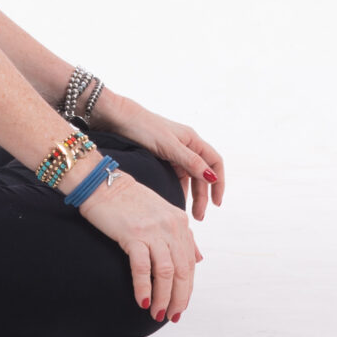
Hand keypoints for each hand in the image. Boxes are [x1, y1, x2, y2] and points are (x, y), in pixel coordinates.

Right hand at [77, 170, 197, 321]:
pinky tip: (142, 302)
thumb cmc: (130, 200)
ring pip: (166, 272)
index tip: (180, 305)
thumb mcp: (163, 214)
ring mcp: (153, 230)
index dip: (187, 288)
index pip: (190, 263)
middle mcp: (171, 226)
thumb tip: (198, 260)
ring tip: (157, 314)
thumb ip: (183, 236)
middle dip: (179, 297)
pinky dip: (144, 287)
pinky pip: (143, 268)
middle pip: (182, 271)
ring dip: (163, 297)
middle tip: (172, 316)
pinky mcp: (133, 235)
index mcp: (180, 222)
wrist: (102, 184)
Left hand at [100, 97, 225, 219]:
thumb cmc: (143, 128)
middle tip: (199, 216)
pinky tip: (174, 201)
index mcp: (192, 140)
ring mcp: (174, 153)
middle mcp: (186, 146)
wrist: (117, 119)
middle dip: (203, 195)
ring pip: (189, 177)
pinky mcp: (162, 158)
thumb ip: (190, 161)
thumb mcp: (169, 146)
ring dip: (192, 195)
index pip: (215, 163)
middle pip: (202, 174)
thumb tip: (212, 177)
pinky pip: (175, 177)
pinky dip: (178, 189)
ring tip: (190, 214)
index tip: (216, 203)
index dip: (219, 183)